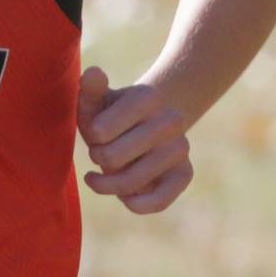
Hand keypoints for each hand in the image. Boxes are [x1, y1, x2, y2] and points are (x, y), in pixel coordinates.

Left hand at [76, 65, 193, 213]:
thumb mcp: (97, 101)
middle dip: (99, 158)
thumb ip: (90, 90)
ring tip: (110, 169)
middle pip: (111, 159)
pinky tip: (124, 195)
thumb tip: (93, 73)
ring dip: (110, 182)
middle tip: (103, 151)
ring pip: (130, 184)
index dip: (91, 136)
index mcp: (147, 96)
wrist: (146, 124)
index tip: (97, 131)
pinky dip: (135, 203)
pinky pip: (157, 202)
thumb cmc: (111, 115)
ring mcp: (180, 148)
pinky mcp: (185, 173)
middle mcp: (171, 119)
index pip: (99, 131)